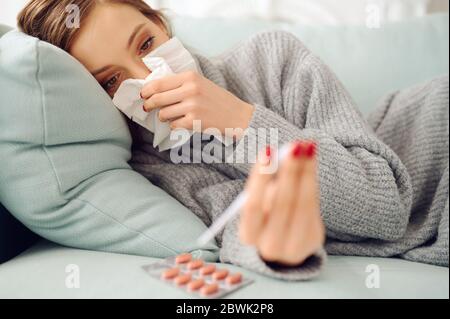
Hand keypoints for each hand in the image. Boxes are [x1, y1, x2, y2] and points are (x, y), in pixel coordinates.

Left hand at [140, 71, 253, 136]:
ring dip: (162, 117)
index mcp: (190, 77)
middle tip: (147, 107)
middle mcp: (190, 90)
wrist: (237, 115)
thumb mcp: (201, 83)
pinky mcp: (194, 121)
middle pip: (158, 98)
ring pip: (163, 113)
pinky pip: (173, 125)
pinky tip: (180, 123)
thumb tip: (155, 89)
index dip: (147, 90)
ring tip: (167, 116)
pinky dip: (174, 125)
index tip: (143, 94)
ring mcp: (191, 106)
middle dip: (149, 104)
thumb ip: (181, 84)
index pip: (159, 83)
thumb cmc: (218, 100)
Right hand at [240, 141, 324, 265]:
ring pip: (302, 203)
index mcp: (249, 236)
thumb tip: (280, 157)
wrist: (283, 246)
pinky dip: (312, 180)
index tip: (268, 151)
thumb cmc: (264, 218)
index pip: (253, 206)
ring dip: (306, 171)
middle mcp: (270, 246)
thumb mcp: (258, 206)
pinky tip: (311, 161)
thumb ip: (264, 186)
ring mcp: (294, 246)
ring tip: (308, 147)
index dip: (261, 178)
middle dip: (289, 171)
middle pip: (282, 204)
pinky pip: (313, 205)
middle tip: (296, 146)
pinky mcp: (313, 239)